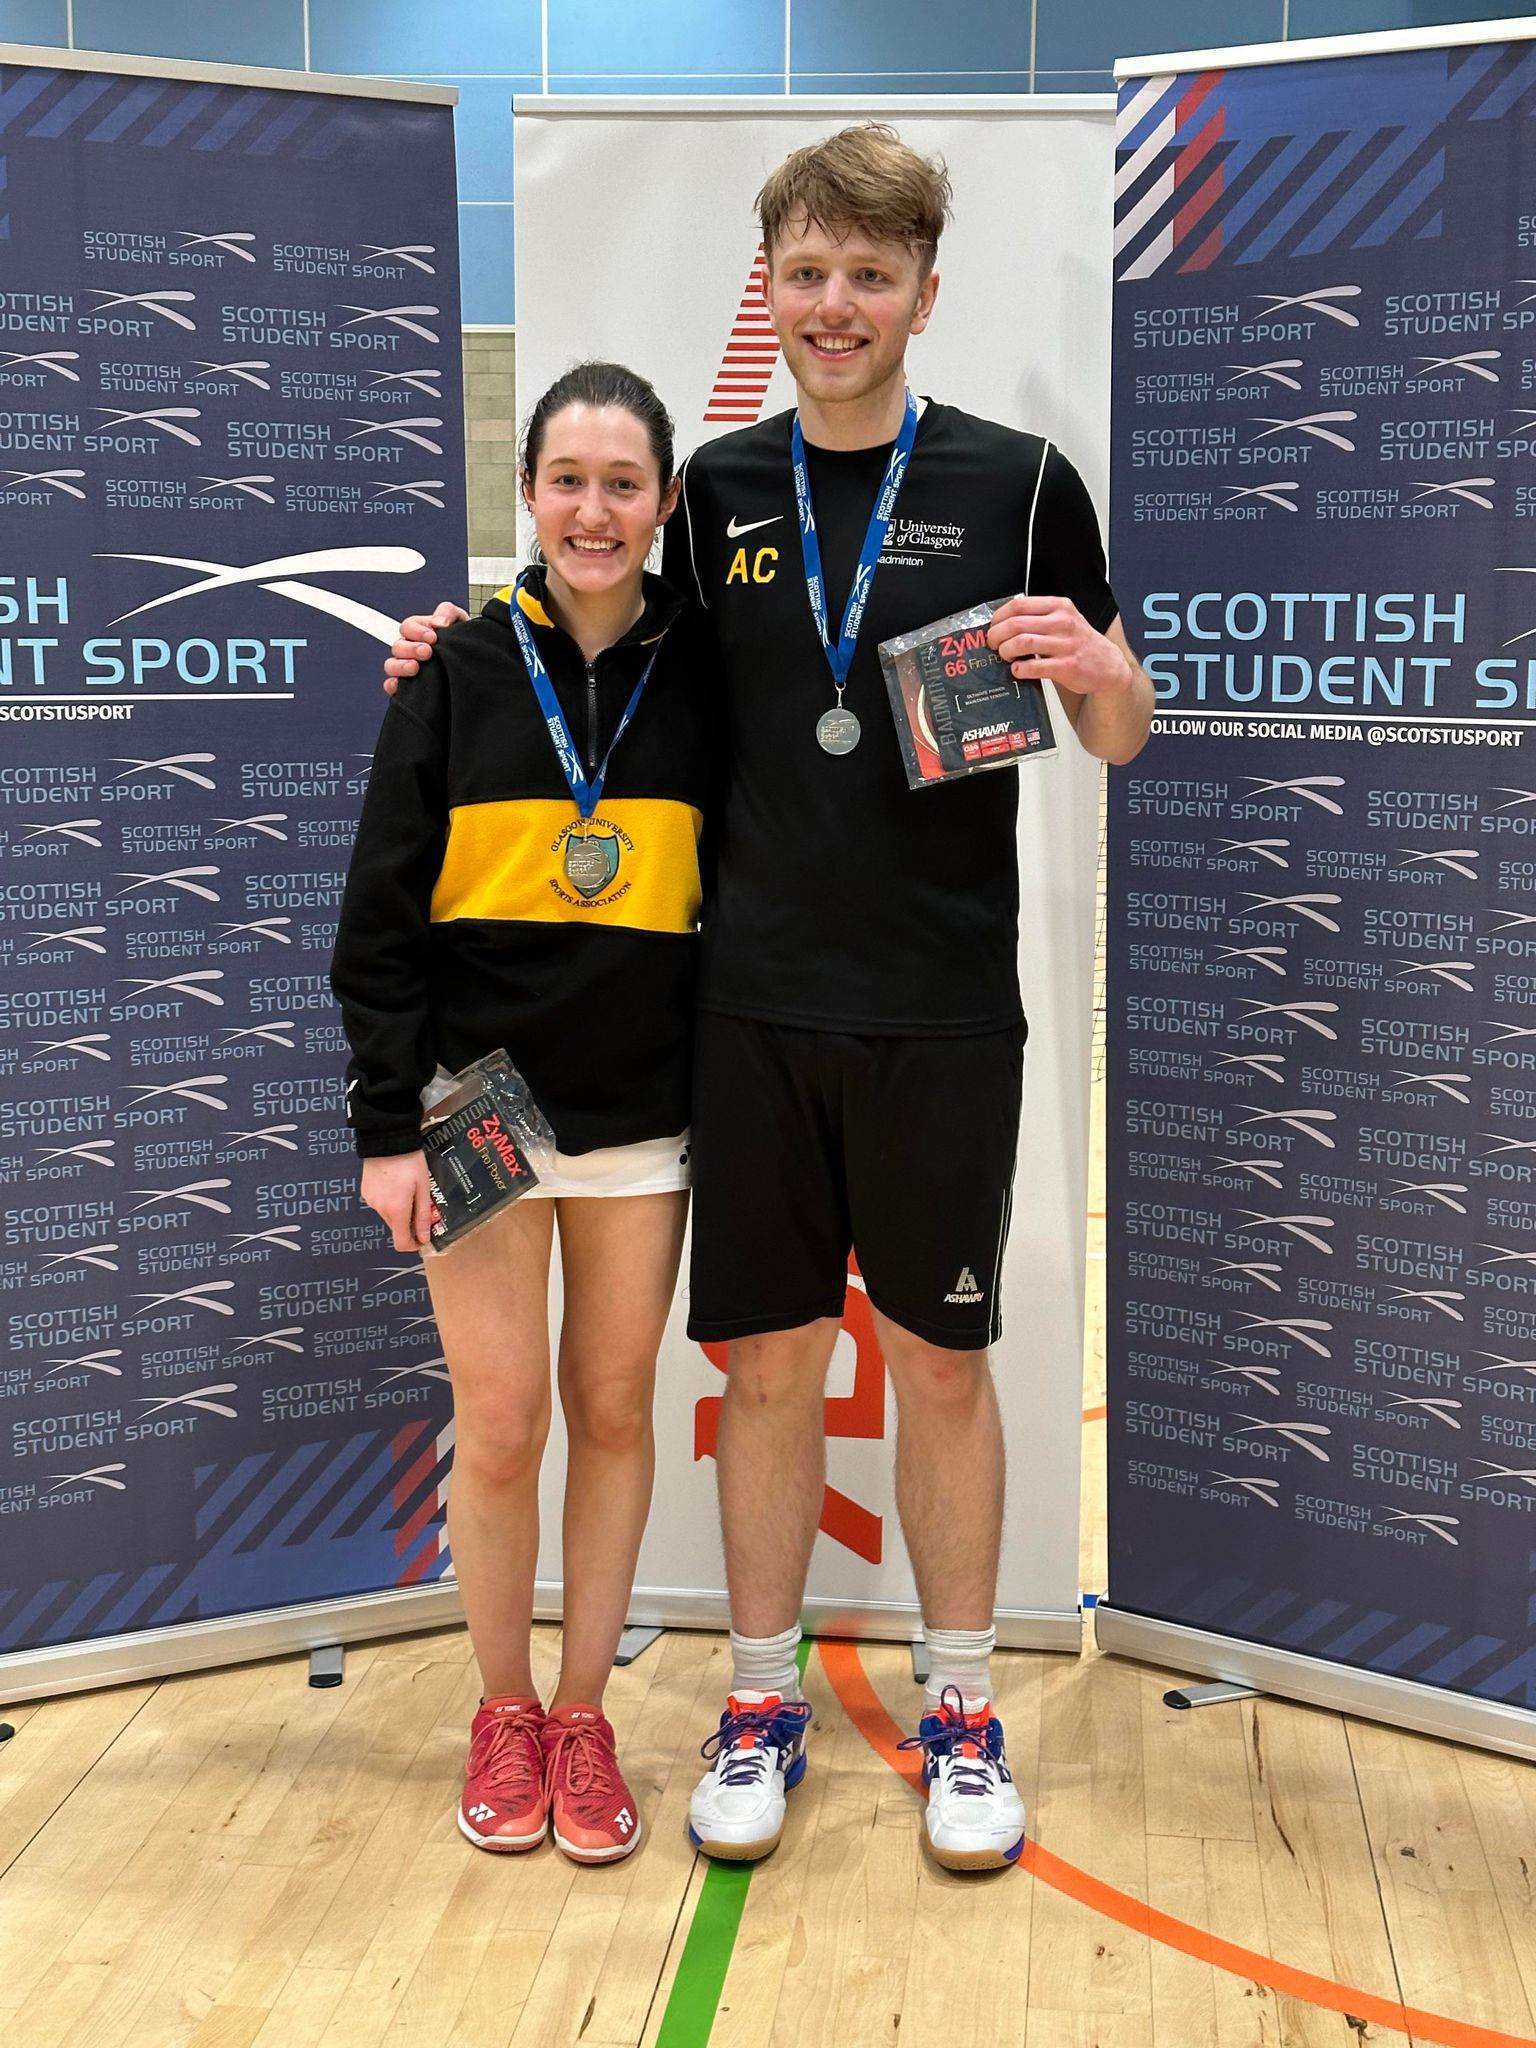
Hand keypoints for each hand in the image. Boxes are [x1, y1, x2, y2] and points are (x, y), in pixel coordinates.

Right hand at [360, 1150, 439, 1251]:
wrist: (387, 1139)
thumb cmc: (410, 1162)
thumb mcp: (423, 1187)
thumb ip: (423, 1215)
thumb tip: (425, 1239)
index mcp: (397, 1210)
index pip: (401, 1243)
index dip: (413, 1245)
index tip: (423, 1238)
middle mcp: (380, 1209)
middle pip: (396, 1228)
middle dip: (409, 1223)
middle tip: (421, 1205)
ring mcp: (370, 1201)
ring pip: (388, 1216)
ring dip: (399, 1211)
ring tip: (408, 1190)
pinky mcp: (365, 1192)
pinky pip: (380, 1204)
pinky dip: (389, 1201)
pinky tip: (395, 1184)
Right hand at [383, 601, 467, 693]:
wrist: (472, 667)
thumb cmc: (461, 643)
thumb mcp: (459, 622)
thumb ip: (449, 613)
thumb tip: (439, 622)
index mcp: (418, 632)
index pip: (408, 627)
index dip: (417, 631)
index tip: (433, 638)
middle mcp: (408, 649)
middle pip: (397, 646)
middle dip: (411, 648)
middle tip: (427, 652)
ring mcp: (406, 668)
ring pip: (391, 665)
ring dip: (400, 666)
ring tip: (415, 667)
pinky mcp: (407, 687)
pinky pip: (391, 686)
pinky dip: (393, 685)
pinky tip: (401, 685)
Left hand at [986, 595, 1133, 698]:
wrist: (1107, 665)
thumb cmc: (1079, 642)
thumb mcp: (1064, 619)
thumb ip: (1039, 617)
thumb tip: (1003, 623)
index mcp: (1059, 607)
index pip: (1019, 605)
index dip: (999, 617)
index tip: (993, 627)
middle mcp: (1063, 623)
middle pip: (1016, 624)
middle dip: (997, 635)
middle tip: (994, 644)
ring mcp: (1066, 645)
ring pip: (1022, 643)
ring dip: (1006, 651)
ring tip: (1005, 656)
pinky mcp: (1067, 666)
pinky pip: (1033, 666)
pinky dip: (1019, 669)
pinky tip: (1018, 670)